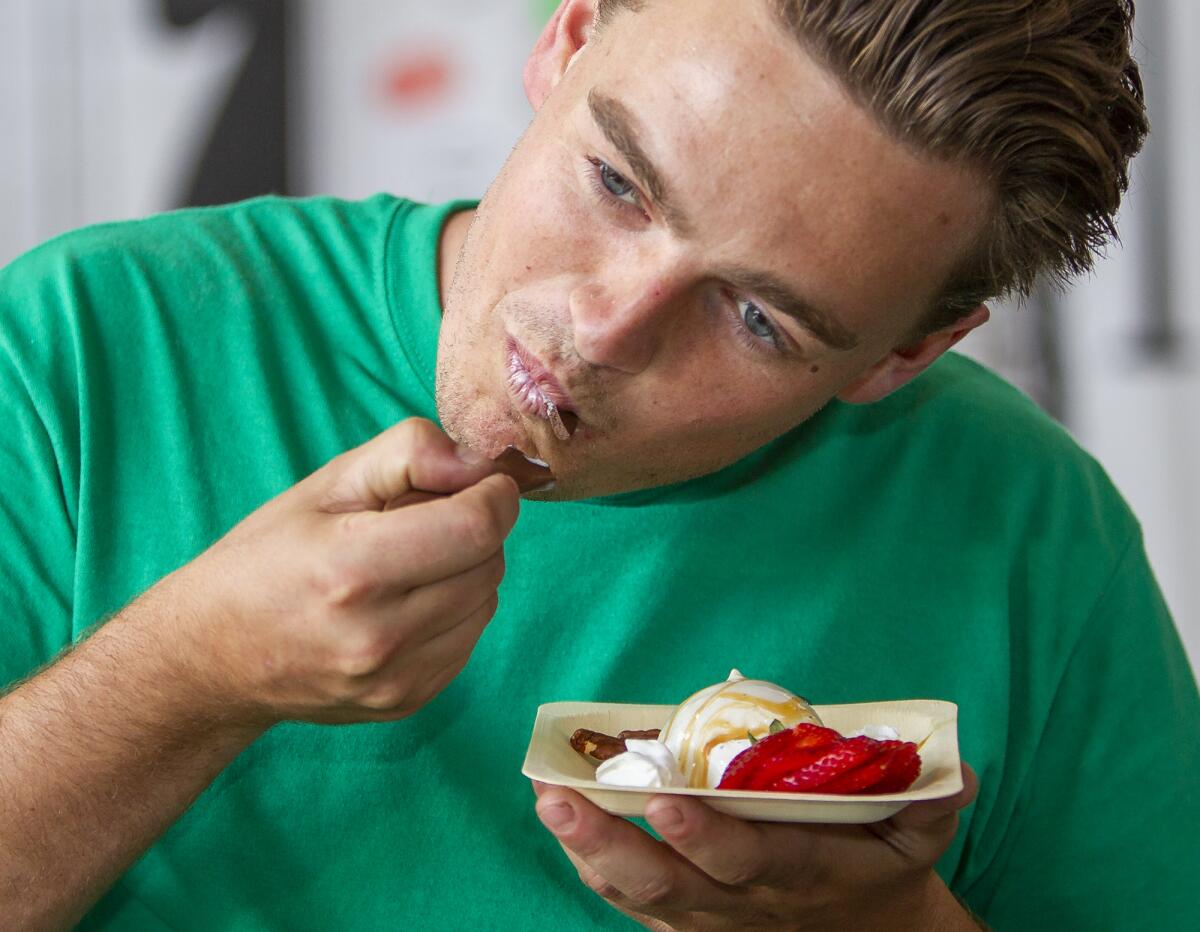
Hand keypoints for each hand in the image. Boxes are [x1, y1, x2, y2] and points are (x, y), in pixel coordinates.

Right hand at [155, 418, 519, 726]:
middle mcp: (378, 636)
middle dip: (476, 529)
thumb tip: (477, 464)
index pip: (475, 529)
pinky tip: (406, 602)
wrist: (213, 657)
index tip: (484, 483)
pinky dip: (455, 611)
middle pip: (488, 563)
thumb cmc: (266, 557)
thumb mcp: (326, 484)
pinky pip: (468, 640)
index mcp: (352, 570)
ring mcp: (395, 679)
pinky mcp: (406, 702)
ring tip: (410, 563)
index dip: (493, 497)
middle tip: (426, 520)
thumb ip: (408, 454)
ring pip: (486, 602)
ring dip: (468, 571)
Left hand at [534, 764, 980, 930]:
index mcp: (800, 873)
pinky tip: (562, 824)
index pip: (747, 860)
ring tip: (548, 801)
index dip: (706, 836)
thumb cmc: (884, 870)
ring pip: (639, 896)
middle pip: (669, 885)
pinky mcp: (688, 922)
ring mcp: (709, 919)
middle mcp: (744, 904)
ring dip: (588, 851)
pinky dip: (595, 867)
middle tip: (560, 797)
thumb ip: (931, 803)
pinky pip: (633, 902)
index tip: (665, 798)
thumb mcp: (921, 836)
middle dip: (611, 841)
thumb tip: (959, 771)